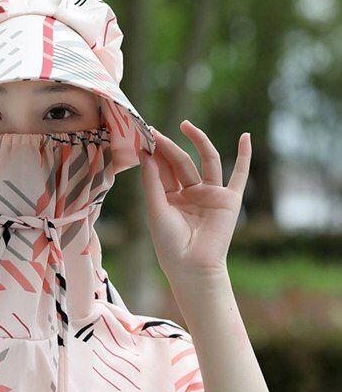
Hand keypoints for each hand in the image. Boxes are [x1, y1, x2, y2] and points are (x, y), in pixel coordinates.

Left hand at [138, 120, 250, 288]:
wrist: (192, 266)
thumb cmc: (170, 245)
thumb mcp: (156, 209)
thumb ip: (153, 182)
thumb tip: (146, 153)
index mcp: (171, 198)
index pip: (163, 169)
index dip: (155, 154)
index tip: (144, 136)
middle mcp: (191, 193)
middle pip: (181, 163)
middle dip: (169, 147)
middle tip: (155, 131)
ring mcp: (211, 195)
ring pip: (205, 161)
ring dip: (197, 141)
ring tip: (185, 125)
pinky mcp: (229, 200)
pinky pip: (239, 175)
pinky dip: (244, 157)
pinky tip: (246, 137)